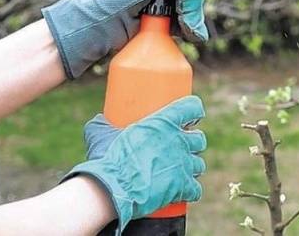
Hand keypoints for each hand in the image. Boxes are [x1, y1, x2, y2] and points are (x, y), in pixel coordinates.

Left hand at [41, 0, 208, 78]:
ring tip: (189, 31)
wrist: (96, 30)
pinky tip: (190, 34)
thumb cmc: (112, 2)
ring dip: (194, 20)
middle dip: (193, 7)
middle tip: (187, 20)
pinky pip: (184, 25)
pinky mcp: (161, 25)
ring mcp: (162, 7)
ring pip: (190, 10)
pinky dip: (190, 30)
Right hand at [64, 96, 206, 232]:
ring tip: (179, 170)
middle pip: (198, 138)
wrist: (111, 189)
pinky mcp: (182, 186)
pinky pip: (196, 189)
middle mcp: (179, 141)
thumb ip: (103, 124)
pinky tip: (184, 192)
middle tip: (179, 148)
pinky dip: (191, 191)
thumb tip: (100, 120)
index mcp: (164, 122)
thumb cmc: (107, 159)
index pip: (192, 107)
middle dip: (191, 143)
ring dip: (191, 167)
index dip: (193, 111)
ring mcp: (183, 164)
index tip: (190, 117)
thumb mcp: (101, 133)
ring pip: (199, 163)